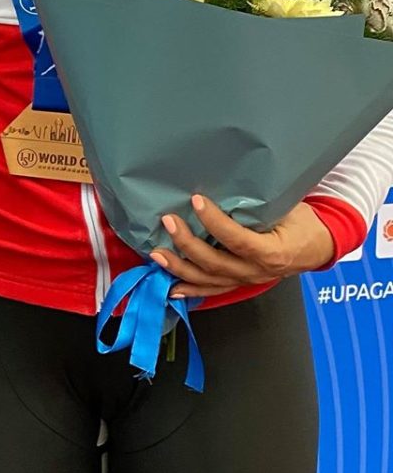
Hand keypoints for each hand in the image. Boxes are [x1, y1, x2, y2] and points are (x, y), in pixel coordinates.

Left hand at [152, 195, 334, 298]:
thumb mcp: (290, 209)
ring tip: (157, 254)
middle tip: (168, 221)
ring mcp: (246, 281)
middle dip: (187, 243)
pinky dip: (190, 290)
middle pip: (215, 263)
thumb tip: (229, 182)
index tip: (197, 201)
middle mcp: (256, 272)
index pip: (237, 239)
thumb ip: (260, 204)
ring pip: (208, 280)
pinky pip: (211, 290)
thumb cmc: (302, 224)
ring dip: (179, 268)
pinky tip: (170, 288)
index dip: (215, 222)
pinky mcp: (239, 284)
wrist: (316, 248)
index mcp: (272, 251)